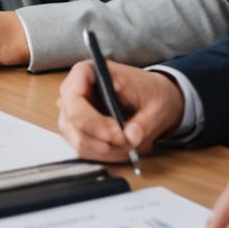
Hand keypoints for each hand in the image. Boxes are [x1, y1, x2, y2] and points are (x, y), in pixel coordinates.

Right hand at [56, 60, 183, 159]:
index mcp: (87, 72)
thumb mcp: (156, 105)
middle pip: (73, 122)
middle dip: (102, 139)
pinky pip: (84, 149)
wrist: (153, 98)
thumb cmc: (150, 92)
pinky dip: (105, 155)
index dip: (93, 120)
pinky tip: (122, 147)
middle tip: (128, 143)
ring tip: (130, 144)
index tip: (118, 133)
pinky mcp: (77, 130)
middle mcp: (73, 91)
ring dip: (106, 150)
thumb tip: (130, 137)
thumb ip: (144, 123)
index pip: (73, 98)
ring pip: (78, 140)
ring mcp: (72, 112)